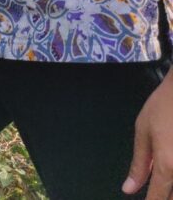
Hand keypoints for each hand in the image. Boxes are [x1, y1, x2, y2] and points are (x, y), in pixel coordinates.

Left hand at [123, 69, 172, 197]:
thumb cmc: (164, 106)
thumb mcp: (144, 131)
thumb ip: (139, 164)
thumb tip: (129, 188)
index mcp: (168, 165)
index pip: (159, 198)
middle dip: (163, 196)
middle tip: (154, 188)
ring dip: (170, 188)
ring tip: (162, 180)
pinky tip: (169, 171)